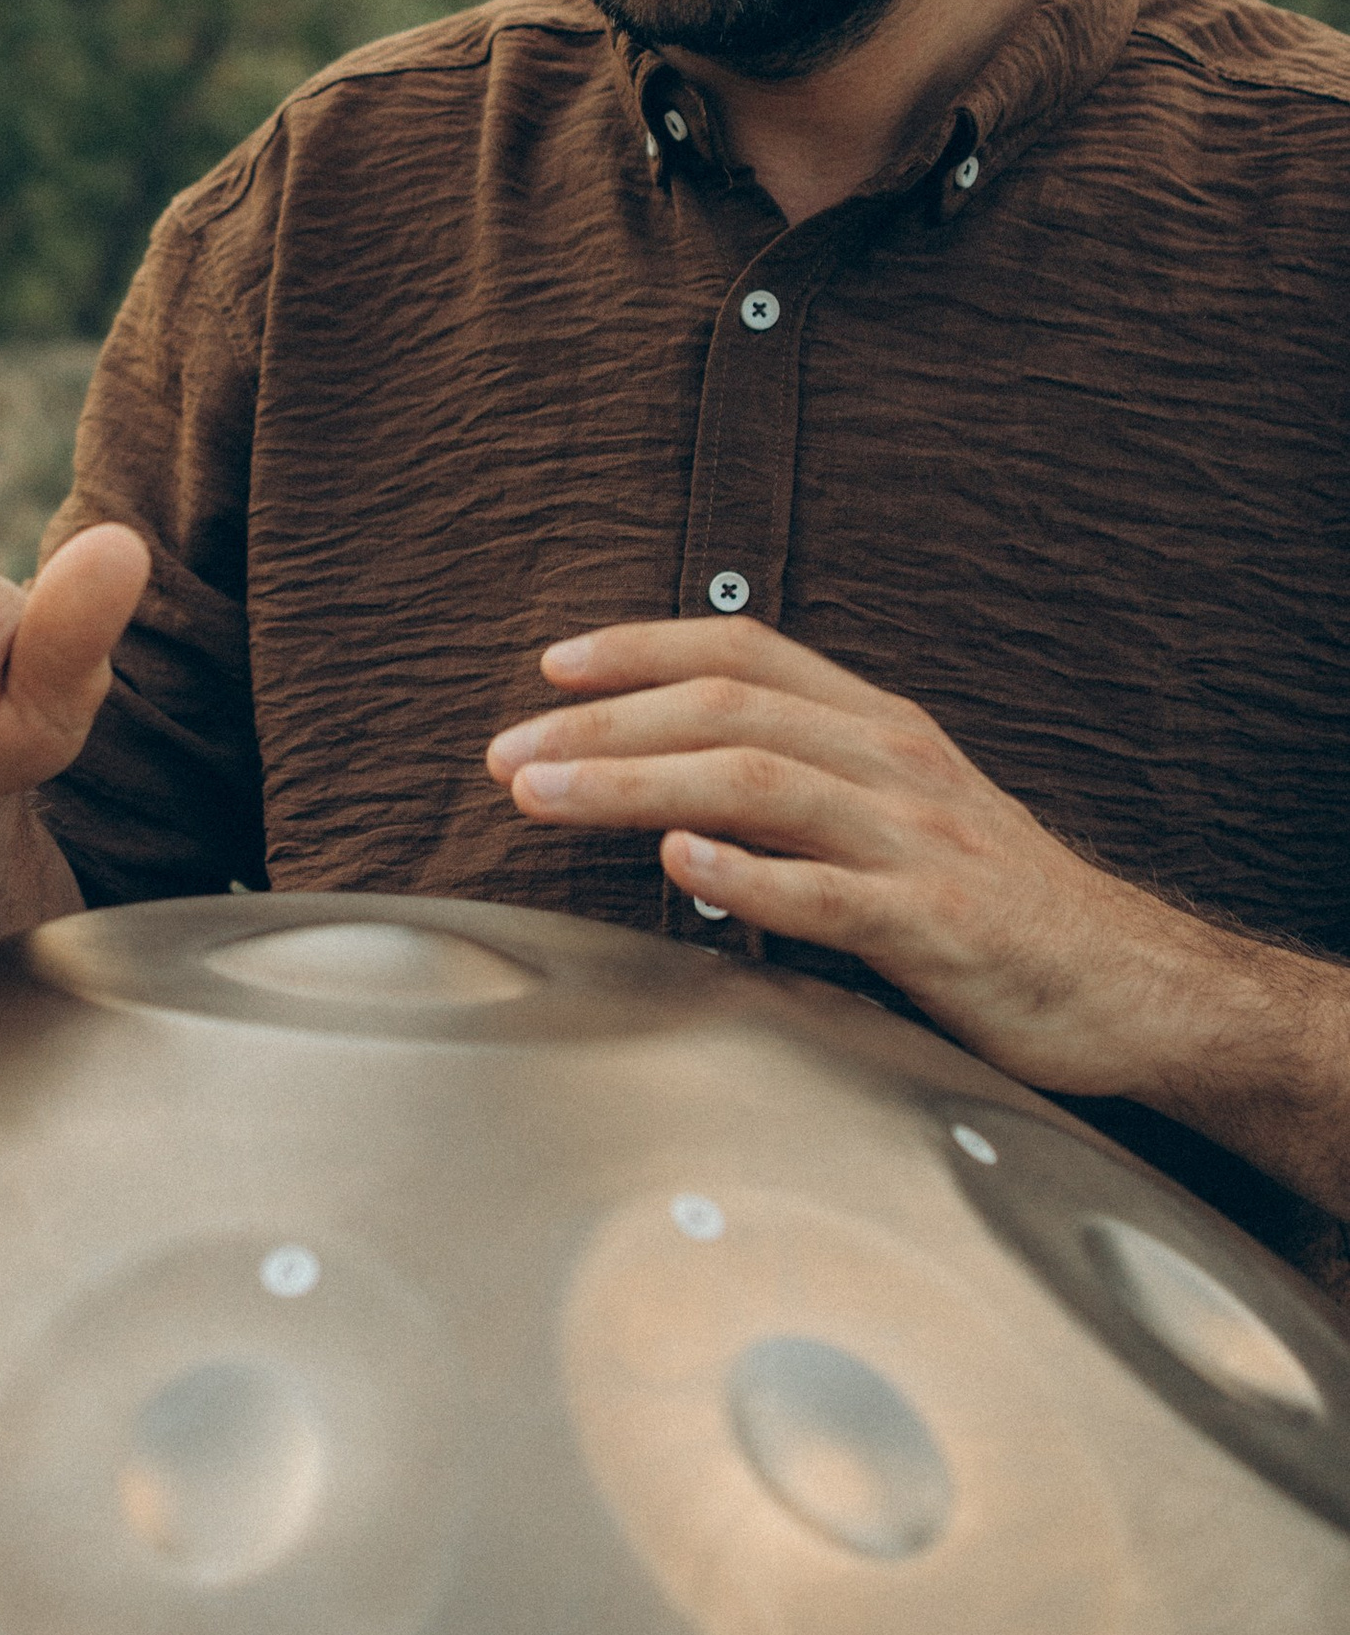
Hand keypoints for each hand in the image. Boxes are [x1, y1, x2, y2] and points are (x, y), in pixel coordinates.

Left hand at [485, 618, 1341, 1129]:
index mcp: (880, 728)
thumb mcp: (896, 814)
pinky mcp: (938, 927)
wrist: (1126, 986)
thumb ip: (799, 785)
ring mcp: (918, 841)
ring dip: (636, 783)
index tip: (549, 664)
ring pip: (758, 782)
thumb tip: (668, 780)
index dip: (641, 648)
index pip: (746, 654)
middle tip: (507, 753)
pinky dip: (748, 874)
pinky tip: (681, 868)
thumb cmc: (991, 906)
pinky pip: (830, 894)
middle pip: (728, 711)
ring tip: (547, 793)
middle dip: (604, 724)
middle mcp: (895, 764)